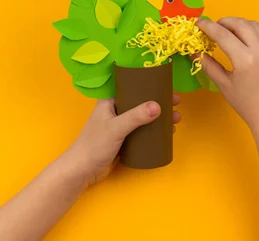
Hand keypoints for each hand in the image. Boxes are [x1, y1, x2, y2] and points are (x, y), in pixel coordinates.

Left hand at [66, 96, 180, 186]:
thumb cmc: (94, 145)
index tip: (168, 88)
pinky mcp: (124, 140)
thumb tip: (157, 106)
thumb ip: (135, 117)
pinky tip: (165, 134)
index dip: (150, 86)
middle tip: (177, 104)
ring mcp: (120, 126)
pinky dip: (154, 131)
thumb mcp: (116, 128)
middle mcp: (116, 111)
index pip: (132, 87)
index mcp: (110, 101)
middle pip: (141, 102)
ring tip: (175, 121)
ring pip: (144, 118)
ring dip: (160, 118)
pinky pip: (143, 132)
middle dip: (160, 103)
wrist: (82, 172)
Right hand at [197, 17, 258, 135]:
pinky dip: (249, 30)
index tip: (198, 23)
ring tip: (226, 31)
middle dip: (223, 21)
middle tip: (211, 27)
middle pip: (240, 24)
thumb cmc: (247, 105)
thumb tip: (194, 53)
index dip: (208, 27)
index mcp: (246, 60)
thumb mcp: (224, 85)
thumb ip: (208, 66)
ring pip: (253, 25)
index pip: (223, 35)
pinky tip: (240, 40)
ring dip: (237, 23)